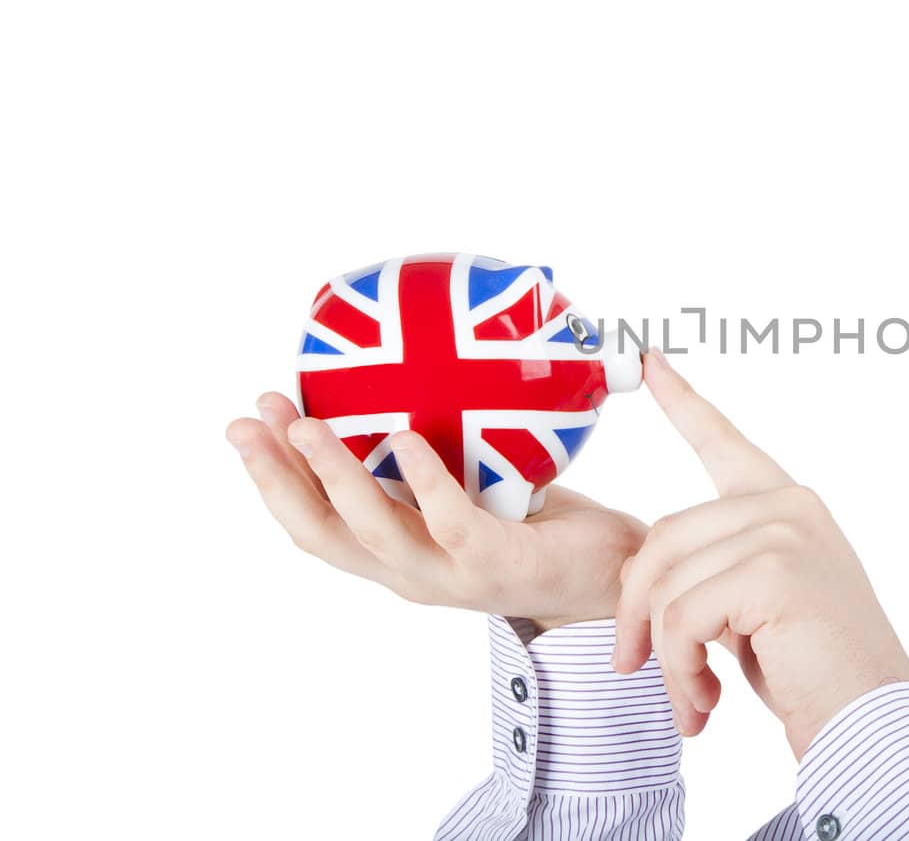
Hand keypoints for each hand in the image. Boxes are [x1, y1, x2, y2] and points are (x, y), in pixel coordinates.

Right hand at [225, 392, 648, 630]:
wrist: (615, 574)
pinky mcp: (495, 564)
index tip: (246, 427)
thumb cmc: (540, 524)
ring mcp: (450, 575)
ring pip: (373, 530)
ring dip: (332, 477)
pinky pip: (449, 522)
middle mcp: (410, 573)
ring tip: (306, 425)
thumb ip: (435, 457)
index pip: (316, 523)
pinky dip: (422, 480)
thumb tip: (407, 380)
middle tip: (247, 423)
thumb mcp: (472, 487)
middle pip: (321, 534)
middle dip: (276, 479)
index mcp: (397, 555)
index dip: (273, 480)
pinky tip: (404, 437)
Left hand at [610, 349, 908, 760]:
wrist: (873, 722)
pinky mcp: (774, 571)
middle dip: (635, 610)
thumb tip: (643, 581)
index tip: (646, 359)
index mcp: (788, 505)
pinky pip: (682, 617)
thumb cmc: (816, 676)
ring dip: (664, 655)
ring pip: (667, 584)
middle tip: (634, 667)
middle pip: (663, 538)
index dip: (680, 402)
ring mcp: (784, 532)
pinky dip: (681, 667)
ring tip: (693, 699)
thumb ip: (714, 570)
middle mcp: (789, 504)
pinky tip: (709, 699)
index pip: (722, 441)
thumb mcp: (754, 608)